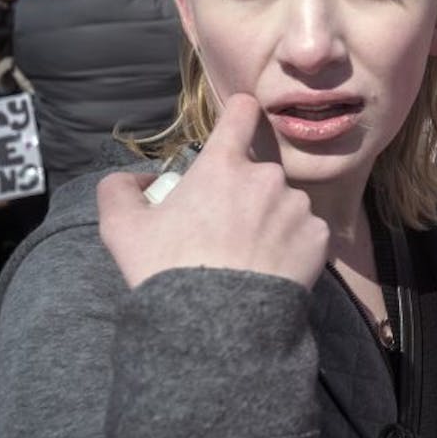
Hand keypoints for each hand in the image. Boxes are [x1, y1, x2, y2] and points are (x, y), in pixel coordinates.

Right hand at [97, 94, 329, 290]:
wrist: (217, 324)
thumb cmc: (168, 270)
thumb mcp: (121, 229)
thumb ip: (118, 190)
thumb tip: (136, 179)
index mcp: (223, 166)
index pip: (240, 115)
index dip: (240, 113)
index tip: (242, 115)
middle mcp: (267, 177)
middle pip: (258, 174)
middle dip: (244, 194)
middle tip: (223, 231)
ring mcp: (297, 207)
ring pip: (284, 204)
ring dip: (270, 220)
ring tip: (247, 256)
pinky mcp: (318, 237)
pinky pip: (305, 233)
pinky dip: (292, 245)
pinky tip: (270, 268)